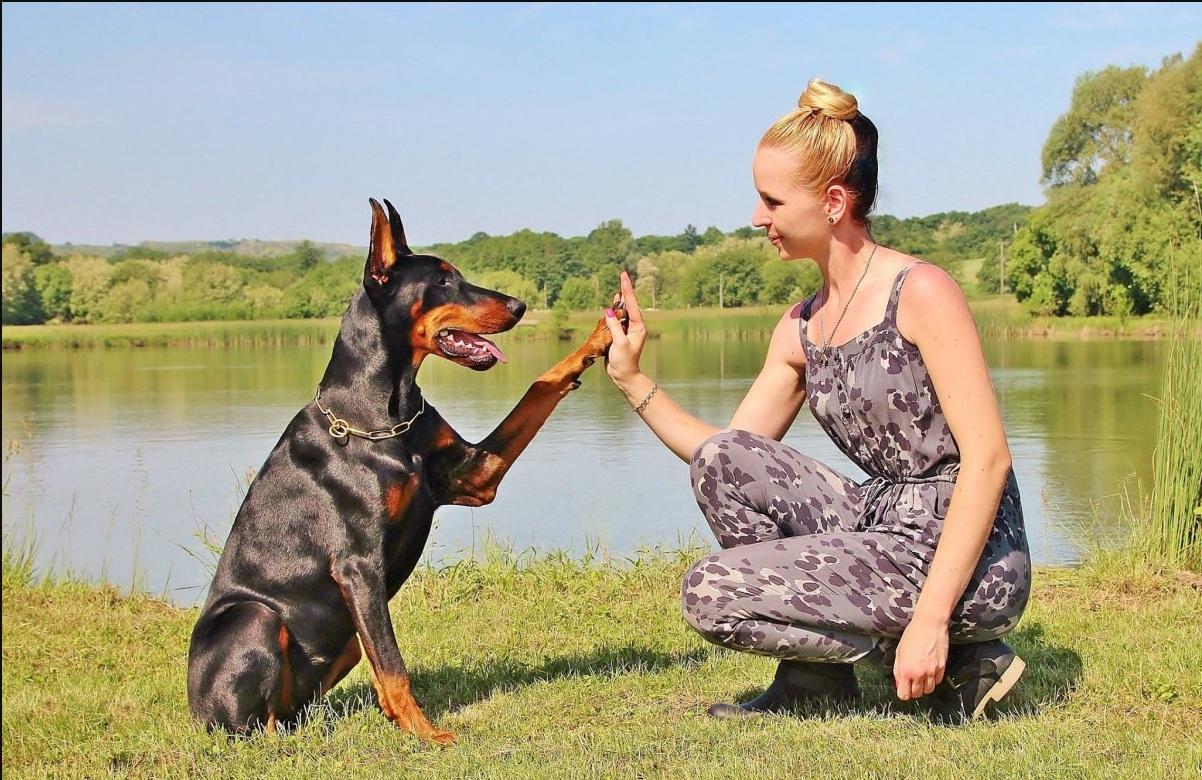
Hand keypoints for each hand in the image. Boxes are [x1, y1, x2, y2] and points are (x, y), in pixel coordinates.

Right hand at [603, 270, 646, 385]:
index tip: (624, 276)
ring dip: (618, 302)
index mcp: (638, 327)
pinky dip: (612, 313)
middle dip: (625, 291)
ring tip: (618, 289)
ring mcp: (627, 331)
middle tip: (623, 275)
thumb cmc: (624, 361)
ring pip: (622, 312)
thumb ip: (615, 326)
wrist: (623, 376)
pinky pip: (616, 320)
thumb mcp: (619, 343)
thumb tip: (609, 311)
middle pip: (628, 305)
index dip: (627, 289)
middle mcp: (634, 327)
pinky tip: (610, 307)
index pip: (631, 304)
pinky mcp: (619, 336)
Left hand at [892, 614, 948, 701]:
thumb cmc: (912, 635)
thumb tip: (899, 684)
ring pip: (929, 690)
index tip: (903, 689)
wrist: (929, 625)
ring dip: (924, 686)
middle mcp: (919, 673)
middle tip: (911, 682)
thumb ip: (898, 670)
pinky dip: (933, 679)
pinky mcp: (942, 667)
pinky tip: (929, 670)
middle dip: (913, 690)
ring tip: (921, 676)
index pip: (904, 694)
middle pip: (917, 694)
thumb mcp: (899, 652)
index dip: (903, 693)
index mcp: (906, 670)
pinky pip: (937, 681)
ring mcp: (932, 671)